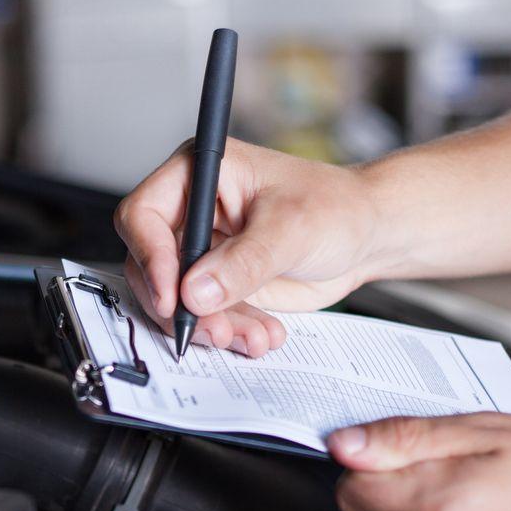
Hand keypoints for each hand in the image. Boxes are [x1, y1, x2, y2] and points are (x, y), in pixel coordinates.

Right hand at [114, 139, 381, 355]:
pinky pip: (205, 317)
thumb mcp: (292, 229)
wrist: (367, 237)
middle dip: (180, 306)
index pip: (144, 215)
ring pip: (176, 300)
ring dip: (209, 327)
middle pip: (151, 266)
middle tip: (211, 329)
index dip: (151, 257)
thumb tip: (195, 291)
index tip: (173, 296)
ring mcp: (203, 251)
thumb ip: (243, 262)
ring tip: (251, 337)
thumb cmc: (336, 208)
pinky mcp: (218, 284)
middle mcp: (193, 212)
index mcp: (199, 173)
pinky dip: (230, 333)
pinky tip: (261, 334)